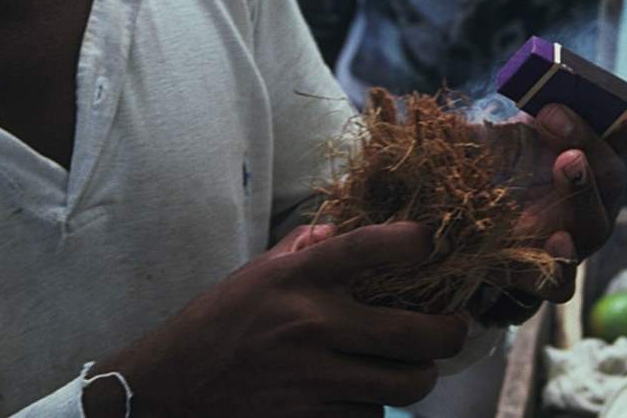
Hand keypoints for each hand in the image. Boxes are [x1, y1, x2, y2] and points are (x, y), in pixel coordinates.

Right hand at [83, 222, 467, 417]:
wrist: (171, 389)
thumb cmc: (217, 322)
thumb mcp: (256, 272)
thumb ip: (300, 247)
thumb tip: (338, 227)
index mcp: (298, 278)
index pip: (367, 247)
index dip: (411, 241)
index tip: (432, 241)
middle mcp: (311, 325)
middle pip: (411, 334)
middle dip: (448, 334)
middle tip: (456, 328)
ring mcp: (312, 379)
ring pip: (401, 386)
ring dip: (416, 378)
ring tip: (415, 368)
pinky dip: (374, 410)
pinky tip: (363, 397)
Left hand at [475, 106, 626, 319]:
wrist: (459, 217)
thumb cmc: (492, 163)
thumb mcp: (503, 132)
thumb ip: (516, 114)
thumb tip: (522, 81)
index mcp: (596, 170)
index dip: (626, 129)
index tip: (597, 99)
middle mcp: (594, 207)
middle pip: (614, 177)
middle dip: (587, 138)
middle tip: (554, 113)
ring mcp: (572, 242)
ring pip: (594, 225)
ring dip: (581, 189)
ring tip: (566, 160)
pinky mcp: (539, 274)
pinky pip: (559, 284)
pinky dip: (557, 265)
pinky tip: (552, 242)